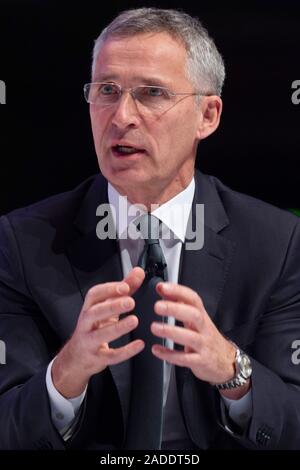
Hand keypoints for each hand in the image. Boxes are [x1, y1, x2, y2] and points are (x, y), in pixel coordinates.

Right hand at [52, 267, 144, 397]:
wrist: (77, 356)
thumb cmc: (94, 327)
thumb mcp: (107, 306)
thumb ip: (124, 289)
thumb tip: (138, 273)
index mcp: (89, 308)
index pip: (94, 295)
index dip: (108, 289)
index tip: (125, 286)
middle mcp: (86, 323)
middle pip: (95, 313)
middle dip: (112, 306)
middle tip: (130, 302)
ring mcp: (89, 341)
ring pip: (100, 334)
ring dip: (118, 328)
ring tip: (134, 320)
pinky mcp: (97, 357)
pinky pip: (110, 355)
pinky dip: (125, 351)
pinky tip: (139, 345)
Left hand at [151, 282, 249, 398]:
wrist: (226, 361)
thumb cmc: (206, 337)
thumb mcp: (195, 319)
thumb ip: (179, 304)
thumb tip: (162, 288)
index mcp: (201, 315)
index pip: (193, 299)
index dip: (178, 291)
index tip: (163, 287)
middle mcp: (204, 328)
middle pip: (194, 315)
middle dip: (175, 309)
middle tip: (158, 306)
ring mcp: (204, 345)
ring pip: (190, 337)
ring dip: (171, 331)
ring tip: (155, 327)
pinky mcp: (201, 361)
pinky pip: (185, 359)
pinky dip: (170, 355)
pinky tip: (157, 350)